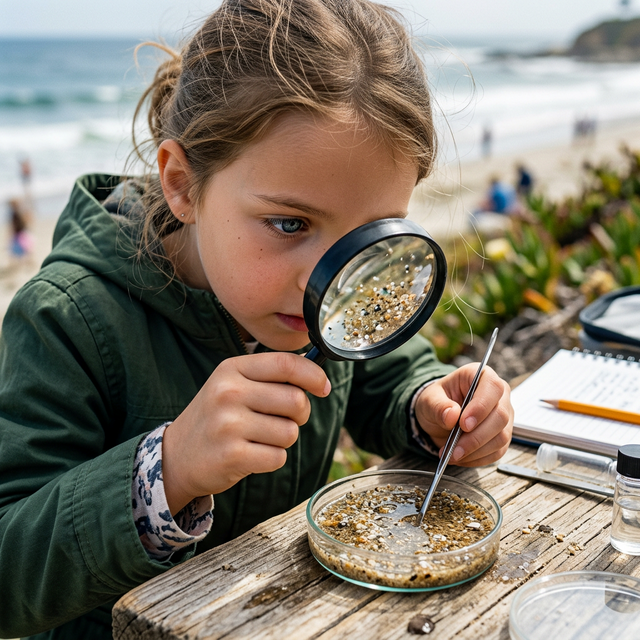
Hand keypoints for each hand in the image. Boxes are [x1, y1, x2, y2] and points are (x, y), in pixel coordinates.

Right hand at [162, 352, 330, 513]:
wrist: (176, 456)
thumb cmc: (216, 418)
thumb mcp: (232, 384)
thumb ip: (269, 376)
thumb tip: (315, 373)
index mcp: (232, 369)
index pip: (285, 364)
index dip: (313, 375)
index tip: (323, 387)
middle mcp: (228, 392)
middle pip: (295, 400)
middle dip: (300, 414)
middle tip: (283, 420)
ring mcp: (228, 424)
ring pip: (290, 432)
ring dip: (283, 440)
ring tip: (259, 439)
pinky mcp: (231, 455)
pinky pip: (278, 457)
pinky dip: (272, 459)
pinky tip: (252, 455)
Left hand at [414, 364, 512, 466]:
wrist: (439, 416)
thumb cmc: (437, 401)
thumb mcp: (429, 399)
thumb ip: (438, 406)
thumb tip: (451, 416)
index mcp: (481, 376)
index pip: (492, 387)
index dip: (481, 407)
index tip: (463, 424)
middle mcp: (498, 395)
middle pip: (500, 416)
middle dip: (476, 436)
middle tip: (455, 448)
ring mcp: (504, 416)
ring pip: (501, 437)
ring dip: (476, 450)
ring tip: (452, 455)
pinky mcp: (502, 435)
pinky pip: (497, 451)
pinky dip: (478, 458)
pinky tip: (461, 458)